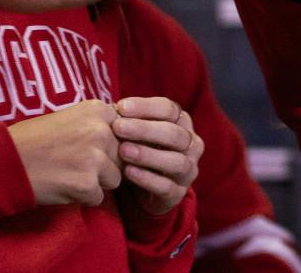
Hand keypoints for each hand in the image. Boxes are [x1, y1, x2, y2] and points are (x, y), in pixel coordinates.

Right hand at [10, 100, 122, 205]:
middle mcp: (101, 129)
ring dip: (96, 182)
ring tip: (69, 175)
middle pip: (122, 156)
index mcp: (98, 109)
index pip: (125, 131)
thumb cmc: (32, 140)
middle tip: (75, 165)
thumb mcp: (69, 117)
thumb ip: (97, 124)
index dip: (110, 144)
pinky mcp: (87, 183)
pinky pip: (98, 197)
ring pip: (114, 179)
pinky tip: (62, 187)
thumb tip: (123, 136)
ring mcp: (96, 157)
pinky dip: (83, 198)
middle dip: (105, 165)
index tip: (90, 148)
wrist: (4, 162)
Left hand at [112, 97, 203, 215]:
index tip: (120, 107)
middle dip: (144, 129)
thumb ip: (130, 121)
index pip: (170, 109)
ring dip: (147, 155)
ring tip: (123, 151)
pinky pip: (166, 186)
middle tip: (118, 127)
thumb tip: (109, 109)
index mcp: (182, 123)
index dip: (145, 107)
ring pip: (175, 161)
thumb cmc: (140, 151)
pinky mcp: (179, 193)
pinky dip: (147, 178)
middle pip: (174, 133)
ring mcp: (188, 170)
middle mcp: (191, 145)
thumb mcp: (137, 134)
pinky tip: (128, 172)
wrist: (146, 191)